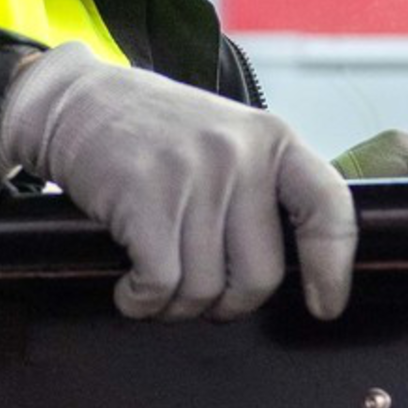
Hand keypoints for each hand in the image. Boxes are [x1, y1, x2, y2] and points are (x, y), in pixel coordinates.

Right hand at [0, 45, 356, 320]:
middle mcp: (239, 155)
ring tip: (157, 285)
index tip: (324, 306)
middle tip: (202, 297)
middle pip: (259, 276)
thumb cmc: (152, 132)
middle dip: (227, 304)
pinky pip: (160, 285)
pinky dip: (141, 301)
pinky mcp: (143, 198)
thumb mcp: (226, 139)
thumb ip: (261, 188)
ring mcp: (192, 176)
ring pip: (204, 289)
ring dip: (175, 305)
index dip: (332, 268)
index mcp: (272, 139)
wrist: (75, 102)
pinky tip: (131, 289)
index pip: (328, 208)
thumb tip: (295, 269)